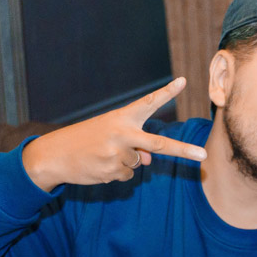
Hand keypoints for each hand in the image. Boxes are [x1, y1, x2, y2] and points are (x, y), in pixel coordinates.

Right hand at [21, 77, 205, 190]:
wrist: (53, 155)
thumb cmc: (86, 140)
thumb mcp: (110, 135)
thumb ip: (135, 144)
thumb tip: (150, 163)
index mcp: (122, 118)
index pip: (148, 103)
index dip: (167, 92)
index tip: (183, 81)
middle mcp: (123, 134)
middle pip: (159, 145)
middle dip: (183, 151)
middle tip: (203, 156)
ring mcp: (118, 154)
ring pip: (139, 164)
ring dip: (125, 162)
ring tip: (103, 155)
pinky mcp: (112, 171)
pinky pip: (127, 176)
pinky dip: (116, 173)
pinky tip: (99, 165)